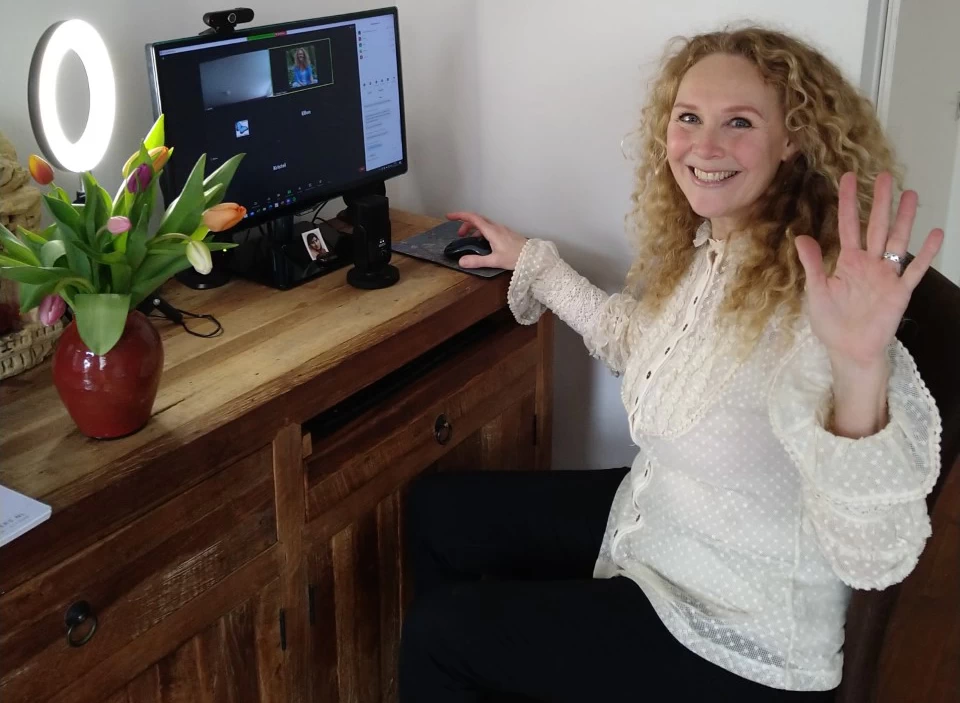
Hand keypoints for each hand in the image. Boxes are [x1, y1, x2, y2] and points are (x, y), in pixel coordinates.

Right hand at [446, 211, 527, 269]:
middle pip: (478, 220)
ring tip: (469, 240)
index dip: (460, 216)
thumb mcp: (495, 261)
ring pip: (485, 224)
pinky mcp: (506, 234)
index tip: (449, 216)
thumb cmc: (515, 257)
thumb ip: (477, 261)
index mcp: (492, 231)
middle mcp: (496, 227)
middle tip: (459, 235)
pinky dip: (482, 232)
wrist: (533, 257)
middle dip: (466, 224)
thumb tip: (461, 261)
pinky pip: (491, 228)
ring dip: (474, 229)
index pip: (473, 218)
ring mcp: (502, 230)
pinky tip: (483, 243)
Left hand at [794, 171, 943, 367]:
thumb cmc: (830, 322)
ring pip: (896, 241)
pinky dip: (925, 254)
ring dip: (904, 219)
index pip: (848, 225)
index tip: (848, 177)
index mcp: (847, 261)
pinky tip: (935, 233)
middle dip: (880, 201)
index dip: (848, 202)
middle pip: (876, 226)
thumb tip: (800, 237)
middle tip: (886, 174)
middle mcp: (869, 263)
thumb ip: (813, 264)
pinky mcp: (899, 292)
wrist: (849, 350)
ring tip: (910, 194)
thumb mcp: (816, 292)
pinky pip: (914, 270)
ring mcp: (886, 276)